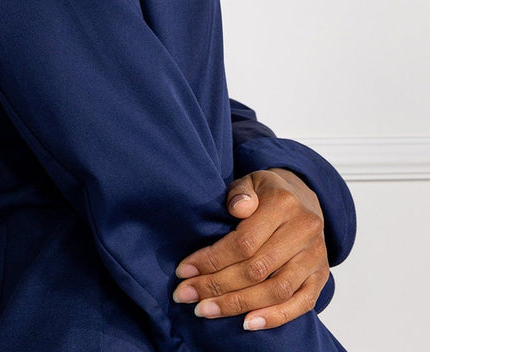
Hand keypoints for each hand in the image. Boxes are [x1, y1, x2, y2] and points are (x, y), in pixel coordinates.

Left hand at [171, 168, 329, 331]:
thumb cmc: (268, 192)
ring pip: (276, 290)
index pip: (244, 241)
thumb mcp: (250, 181)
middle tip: (186, 294)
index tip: (184, 270)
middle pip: (257, 269)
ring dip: (237, 304)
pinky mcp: (320, 276)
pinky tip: (247, 324)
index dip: (212, 259)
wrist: (304, 197)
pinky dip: (274, 317)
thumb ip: (240, 193)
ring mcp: (315, 256)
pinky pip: (301, 304)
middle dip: (216, 285)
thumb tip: (237, 208)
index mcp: (284, 203)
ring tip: (206, 310)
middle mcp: (304, 230)